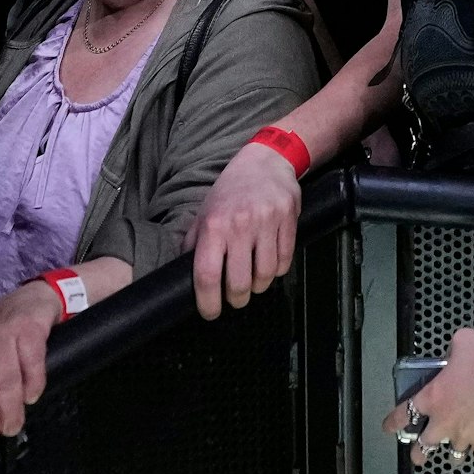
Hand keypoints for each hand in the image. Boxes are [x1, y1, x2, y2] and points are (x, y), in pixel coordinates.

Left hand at [187, 135, 303, 318]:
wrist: (266, 160)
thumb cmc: (230, 190)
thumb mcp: (205, 212)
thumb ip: (194, 243)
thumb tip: (184, 275)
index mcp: (214, 226)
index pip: (208, 275)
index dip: (208, 302)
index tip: (210, 313)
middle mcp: (240, 225)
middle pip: (239, 282)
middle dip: (237, 299)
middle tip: (235, 300)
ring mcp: (267, 222)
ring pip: (265, 274)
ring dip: (259, 287)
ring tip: (254, 284)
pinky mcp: (289, 219)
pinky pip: (285, 259)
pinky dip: (277, 271)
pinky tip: (270, 268)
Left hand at [382, 323, 473, 465]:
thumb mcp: (460, 342)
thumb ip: (451, 354)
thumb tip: (456, 354)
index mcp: (432, 396)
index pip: (402, 415)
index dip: (392, 423)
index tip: (389, 427)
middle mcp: (444, 420)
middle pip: (422, 448)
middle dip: (419, 453)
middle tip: (420, 453)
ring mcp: (464, 432)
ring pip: (453, 456)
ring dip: (453, 452)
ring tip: (456, 450)